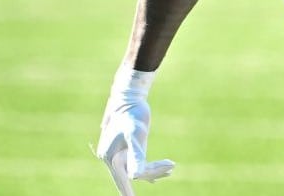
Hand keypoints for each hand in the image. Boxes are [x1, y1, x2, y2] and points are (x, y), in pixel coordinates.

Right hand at [96, 67, 174, 194]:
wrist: (128, 97)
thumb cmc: (131, 114)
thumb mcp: (135, 134)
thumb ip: (136, 155)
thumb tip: (136, 176)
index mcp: (111, 157)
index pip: (124, 179)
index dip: (128, 192)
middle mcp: (112, 158)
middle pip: (134, 173)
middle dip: (153, 172)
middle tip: (171, 166)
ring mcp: (118, 154)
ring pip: (138, 169)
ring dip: (154, 169)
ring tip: (171, 166)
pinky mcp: (126, 149)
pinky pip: (138, 163)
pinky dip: (150, 167)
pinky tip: (161, 173)